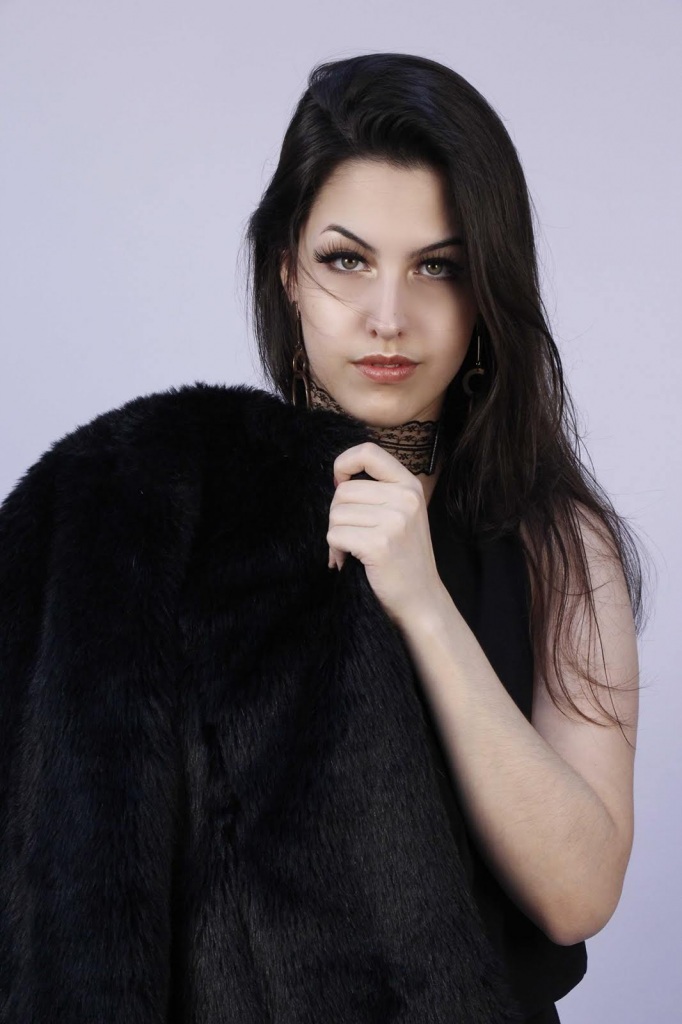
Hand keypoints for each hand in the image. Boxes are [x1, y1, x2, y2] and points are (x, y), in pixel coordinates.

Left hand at [327, 442, 443, 627]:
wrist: (421, 599)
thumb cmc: (404, 557)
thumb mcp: (402, 514)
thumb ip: (378, 491)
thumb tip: (337, 479)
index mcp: (410, 485)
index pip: (368, 451)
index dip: (344, 463)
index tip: (339, 484)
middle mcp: (405, 498)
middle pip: (343, 491)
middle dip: (337, 515)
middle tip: (350, 537)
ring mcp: (394, 521)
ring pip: (336, 514)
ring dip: (336, 536)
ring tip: (352, 551)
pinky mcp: (379, 544)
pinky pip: (335, 535)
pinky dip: (335, 551)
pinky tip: (350, 562)